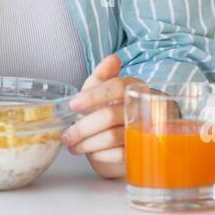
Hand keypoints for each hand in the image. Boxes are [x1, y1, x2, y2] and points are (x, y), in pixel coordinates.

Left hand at [61, 54, 147, 179]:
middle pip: (111, 115)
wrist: (128, 147)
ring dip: (87, 143)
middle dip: (83, 127)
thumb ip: (102, 78)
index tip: (73, 105)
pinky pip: (119, 155)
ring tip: (73, 146)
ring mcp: (148, 132)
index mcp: (136, 89)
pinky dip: (101, 155)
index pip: (118, 87)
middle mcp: (146, 108)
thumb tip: (113, 59)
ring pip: (112, 137)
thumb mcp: (103, 96)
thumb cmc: (113, 116)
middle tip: (66, 136)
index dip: (94, 95)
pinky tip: (93, 154)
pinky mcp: (144, 153)